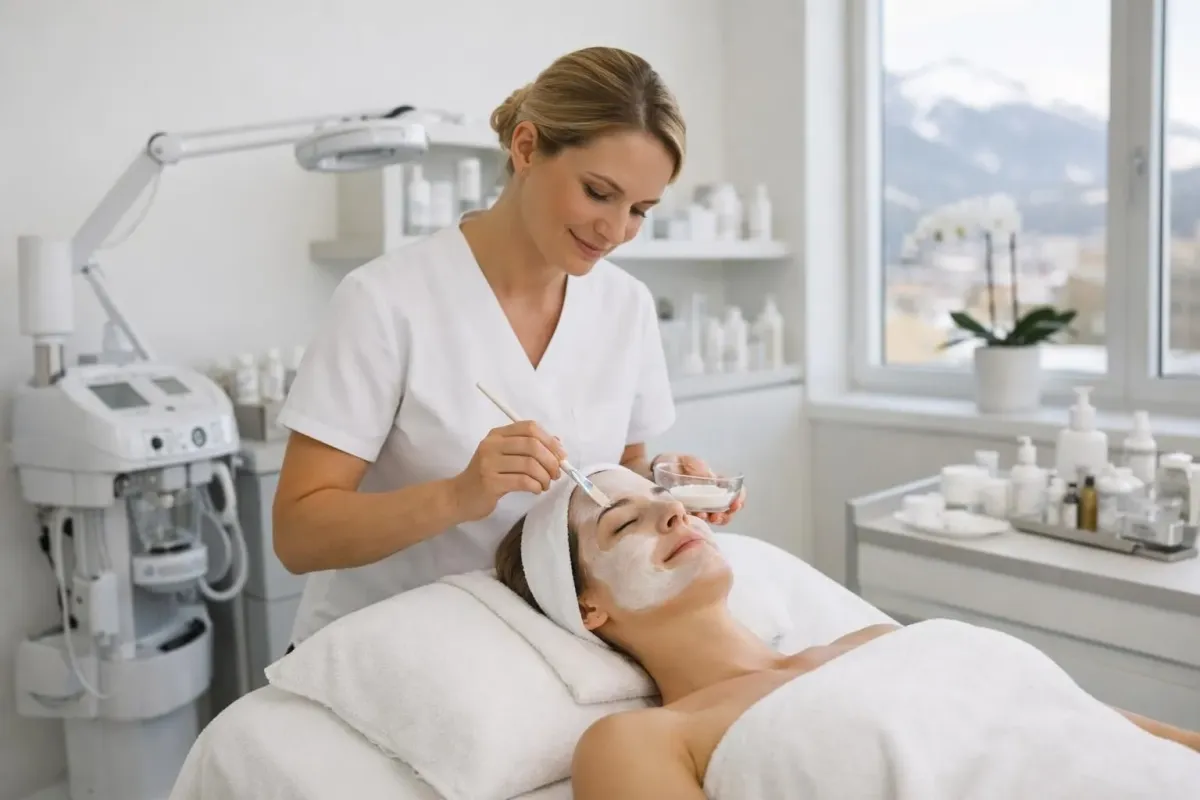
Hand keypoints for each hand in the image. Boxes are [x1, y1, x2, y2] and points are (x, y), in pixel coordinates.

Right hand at [452, 421, 567, 521]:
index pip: (529, 427)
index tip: (561, 455)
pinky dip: (535, 486)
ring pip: (529, 465)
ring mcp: (489, 463)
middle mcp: (492, 444)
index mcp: (497, 434)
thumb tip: (557, 444)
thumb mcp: (505, 457)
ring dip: (544, 477)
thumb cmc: (486, 476)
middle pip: (532, 445)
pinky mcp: (490, 482)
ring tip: (544, 484)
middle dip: (551, 460)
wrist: (459, 497)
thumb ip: (528, 448)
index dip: (550, 440)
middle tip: (556, 474)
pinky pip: (523, 481)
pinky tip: (536, 490)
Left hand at [655, 453, 745, 525]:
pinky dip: (700, 521)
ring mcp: (696, 507)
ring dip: (716, 519)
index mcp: (711, 483)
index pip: (732, 492)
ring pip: (714, 518)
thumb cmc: (667, 463)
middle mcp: (707, 498)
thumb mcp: (685, 460)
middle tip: (721, 513)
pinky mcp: (683, 515)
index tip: (736, 502)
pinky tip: (697, 516)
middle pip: (727, 510)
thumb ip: (698, 466)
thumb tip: (714, 479)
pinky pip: (695, 522)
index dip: (739, 498)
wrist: (646, 471)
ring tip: (710, 516)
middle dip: (728, 514)